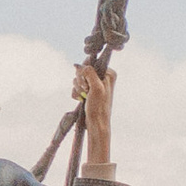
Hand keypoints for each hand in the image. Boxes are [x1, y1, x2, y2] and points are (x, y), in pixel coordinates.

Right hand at [77, 59, 115, 176]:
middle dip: (80, 81)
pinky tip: (80, 100)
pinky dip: (76, 93)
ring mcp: (94, 84)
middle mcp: (102, 77)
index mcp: (109, 73)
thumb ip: (89, 73)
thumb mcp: (96, 87)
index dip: (84, 71)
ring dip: (78, 88)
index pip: (90, 62)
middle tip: (85, 91)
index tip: (86, 84)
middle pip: (82, 70)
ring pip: (78, 78)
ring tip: (84, 97)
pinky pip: (76, 86)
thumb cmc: (99, 107)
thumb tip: (79, 65)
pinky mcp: (88, 91)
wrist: (96, 123)